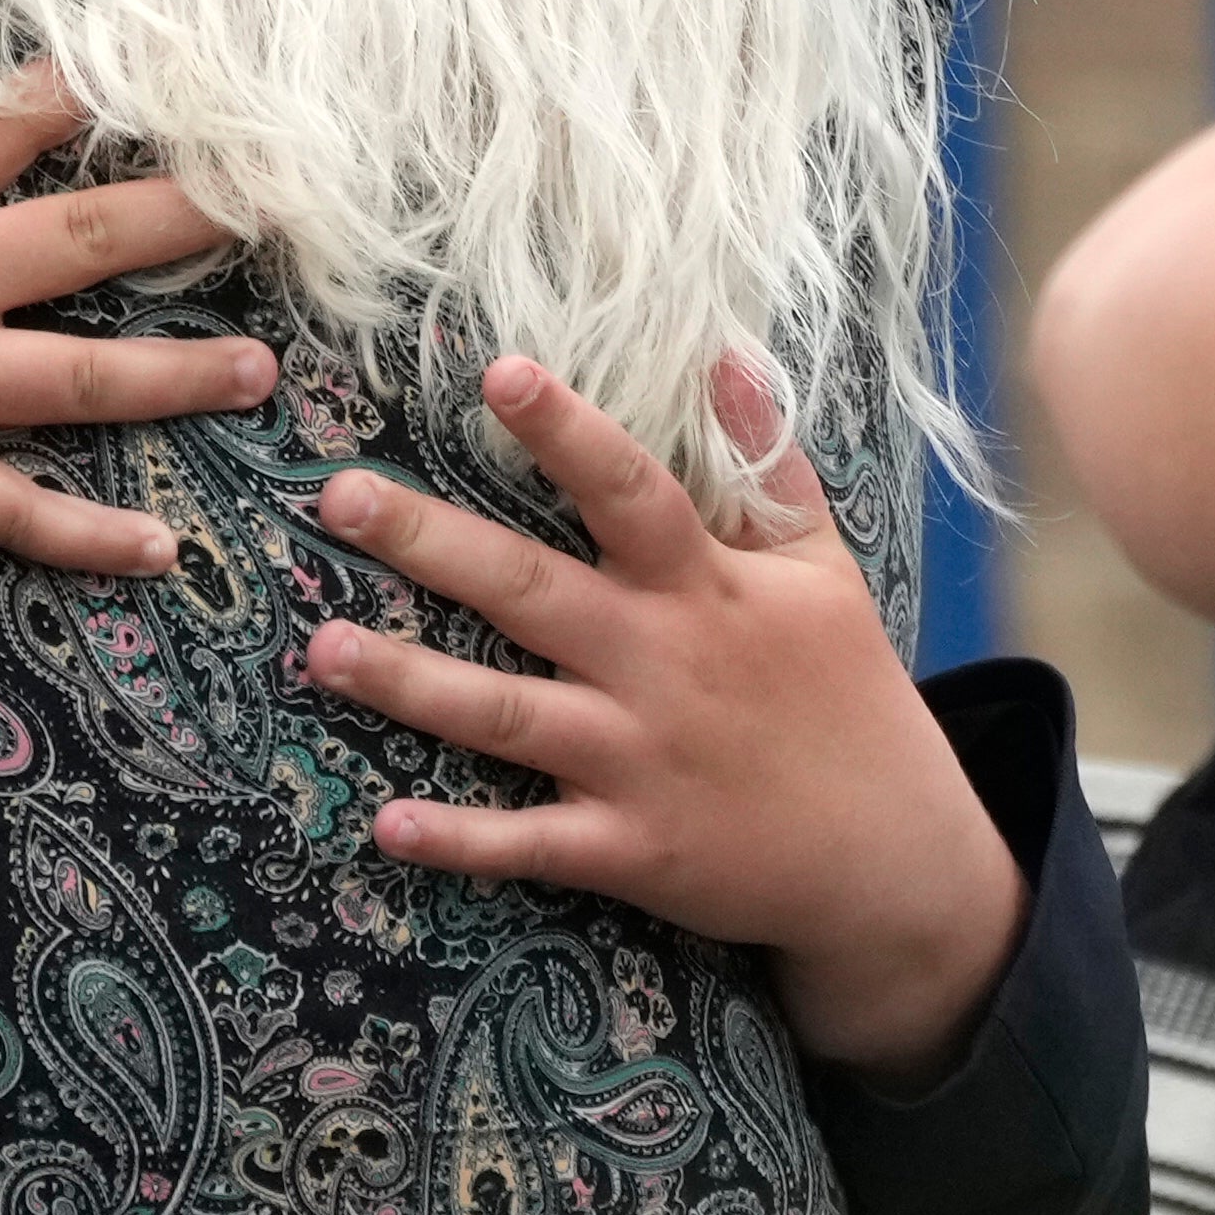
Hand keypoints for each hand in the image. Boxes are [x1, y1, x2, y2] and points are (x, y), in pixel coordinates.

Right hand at [0, 5, 269, 809]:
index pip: (6, 121)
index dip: (89, 88)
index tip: (174, 64)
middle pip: (90, 237)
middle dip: (194, 215)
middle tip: (281, 205)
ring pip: (88, 378)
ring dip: (183, 375)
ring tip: (263, 369)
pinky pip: (23, 513)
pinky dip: (94, 539)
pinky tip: (163, 551)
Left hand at [297, 354, 1022, 1077]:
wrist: (893, 857)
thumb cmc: (849, 696)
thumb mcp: (824, 573)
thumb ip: (768, 470)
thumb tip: (726, 357)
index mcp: (706, 588)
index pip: (631, 490)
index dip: (566, 432)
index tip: (497, 372)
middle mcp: (661, 665)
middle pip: (531, 592)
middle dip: (431, 543)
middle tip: (339, 499)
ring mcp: (639, 761)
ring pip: (507, 715)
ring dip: (411, 683)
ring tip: (321, 649)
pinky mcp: (630, 849)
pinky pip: (529, 844)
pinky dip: (461, 840)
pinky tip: (387, 824)